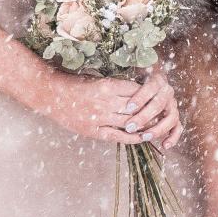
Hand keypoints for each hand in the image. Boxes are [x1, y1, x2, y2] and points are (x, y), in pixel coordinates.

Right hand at [28, 69, 172, 144]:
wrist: (51, 95)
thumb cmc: (74, 83)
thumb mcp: (97, 78)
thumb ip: (116, 85)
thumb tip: (137, 89)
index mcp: (107, 86)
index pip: (136, 91)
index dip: (150, 95)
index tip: (160, 96)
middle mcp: (105, 102)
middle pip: (137, 108)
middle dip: (152, 111)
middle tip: (166, 113)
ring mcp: (99, 117)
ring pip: (130, 122)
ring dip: (146, 125)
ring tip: (158, 126)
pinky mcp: (93, 130)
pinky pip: (117, 136)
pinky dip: (132, 138)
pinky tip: (142, 138)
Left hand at [128, 67, 184, 148]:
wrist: (150, 80)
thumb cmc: (135, 80)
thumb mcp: (129, 77)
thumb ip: (124, 83)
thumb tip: (107, 87)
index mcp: (157, 80)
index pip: (150, 89)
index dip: (140, 98)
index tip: (128, 108)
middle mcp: (167, 91)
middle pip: (159, 105)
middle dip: (144, 117)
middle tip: (130, 127)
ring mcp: (173, 105)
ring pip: (170, 118)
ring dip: (158, 129)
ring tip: (144, 137)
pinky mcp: (175, 116)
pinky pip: (178, 127)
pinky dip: (173, 137)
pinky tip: (165, 145)